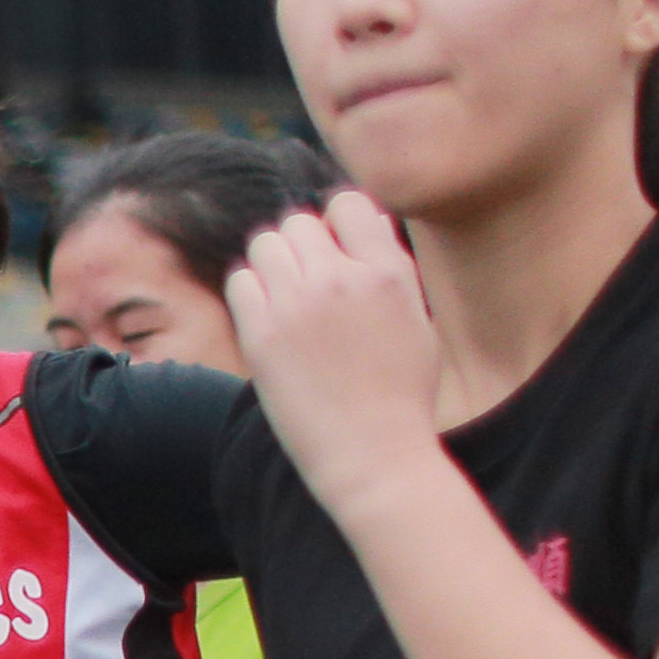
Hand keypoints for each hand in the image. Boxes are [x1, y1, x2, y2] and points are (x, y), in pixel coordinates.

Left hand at [224, 189, 448, 509]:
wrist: (373, 454)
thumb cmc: (400, 393)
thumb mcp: (417, 321)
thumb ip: (391, 268)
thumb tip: (369, 219)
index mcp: (388, 272)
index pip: (347, 203)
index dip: (337, 223)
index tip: (336, 251)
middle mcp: (342, 279)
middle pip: (299, 222)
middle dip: (302, 245)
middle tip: (309, 283)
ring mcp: (298, 305)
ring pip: (266, 244)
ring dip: (273, 263)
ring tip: (289, 299)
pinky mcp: (261, 333)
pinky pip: (240, 281)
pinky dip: (251, 292)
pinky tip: (269, 318)